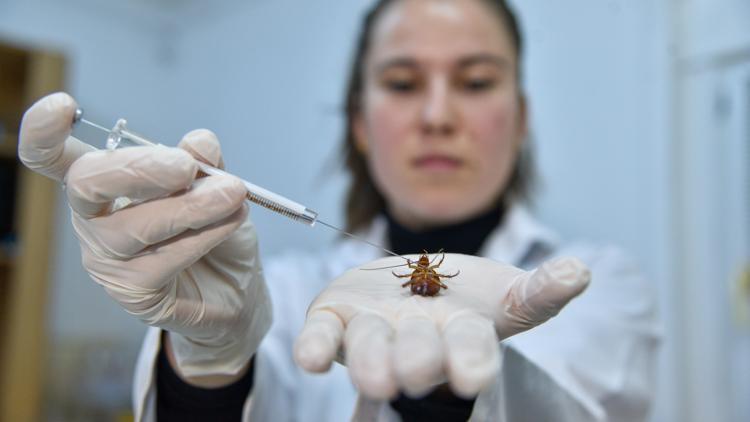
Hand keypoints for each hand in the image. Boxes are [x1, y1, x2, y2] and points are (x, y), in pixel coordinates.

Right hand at [18, 92, 271, 378]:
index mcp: (105, 182)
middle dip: (138, 168)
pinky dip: (203, 236)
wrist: (238, 288)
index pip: (55, 158)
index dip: (43, 132)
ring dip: (189, 206)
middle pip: (87, 184)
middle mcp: (94, 219)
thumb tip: (198, 142)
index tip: (62, 106)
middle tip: (187, 167)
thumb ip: (208, 164)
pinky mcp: (133, 292)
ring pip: (134, 226)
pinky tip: (229, 224)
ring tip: (232, 194)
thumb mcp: (220, 188)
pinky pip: (164, 259)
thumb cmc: (218, 230)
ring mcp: (108, 259)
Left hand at [293, 253, 588, 398]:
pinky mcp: (336, 316)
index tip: (472, 380)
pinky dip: (315, 346)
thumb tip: (580, 273)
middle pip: (417, 352)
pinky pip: (323, 335)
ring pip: (369, 346)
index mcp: (459, 334)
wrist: (409, 285)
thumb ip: (538, 291)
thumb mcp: (504, 293)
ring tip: (374, 377)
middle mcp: (414, 339)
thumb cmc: (462, 297)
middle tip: (411, 373)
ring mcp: (372, 330)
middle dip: (416, 360)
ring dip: (369, 359)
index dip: (471, 363)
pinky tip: (310, 359)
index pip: (471, 350)